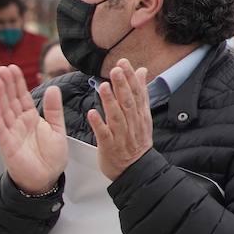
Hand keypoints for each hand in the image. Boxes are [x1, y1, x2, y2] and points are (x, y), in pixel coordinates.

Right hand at [0, 64, 67, 194]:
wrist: (46, 179)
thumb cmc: (51, 157)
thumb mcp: (57, 129)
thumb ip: (54, 110)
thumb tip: (53, 88)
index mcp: (31, 118)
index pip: (23, 96)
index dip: (18, 82)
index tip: (13, 68)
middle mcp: (19, 123)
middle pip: (11, 99)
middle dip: (7, 84)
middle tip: (3, 68)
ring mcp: (11, 133)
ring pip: (4, 110)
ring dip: (0, 95)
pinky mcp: (7, 145)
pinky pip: (0, 128)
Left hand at [88, 58, 151, 181]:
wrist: (135, 170)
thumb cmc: (136, 140)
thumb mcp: (142, 115)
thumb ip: (140, 93)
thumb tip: (141, 71)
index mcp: (140, 115)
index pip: (137, 93)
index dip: (130, 78)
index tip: (124, 63)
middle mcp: (132, 124)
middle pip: (128, 102)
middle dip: (122, 85)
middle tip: (115, 70)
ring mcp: (121, 136)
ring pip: (116, 117)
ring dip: (110, 102)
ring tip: (102, 87)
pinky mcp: (109, 147)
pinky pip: (103, 134)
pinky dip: (98, 124)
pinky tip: (91, 113)